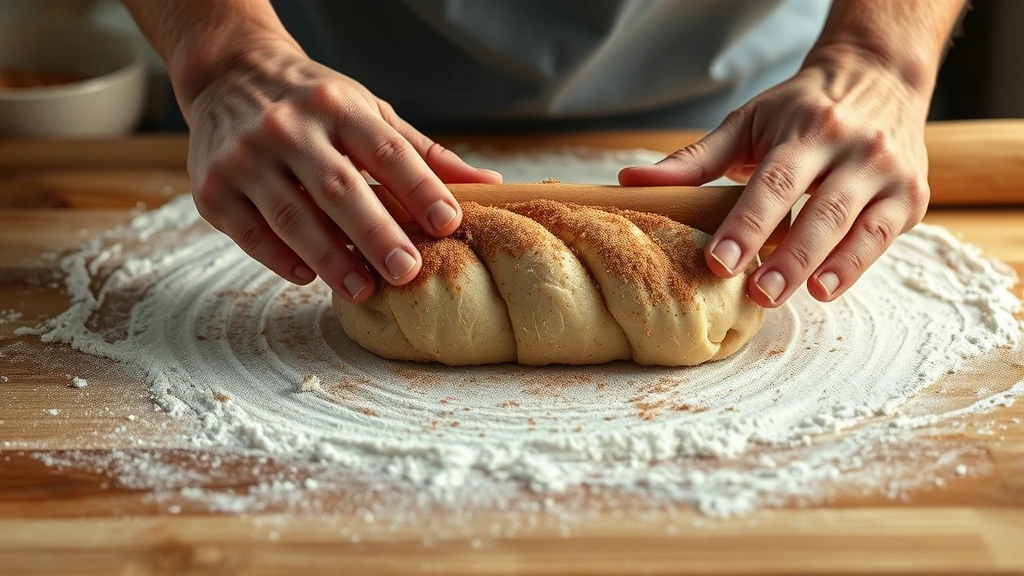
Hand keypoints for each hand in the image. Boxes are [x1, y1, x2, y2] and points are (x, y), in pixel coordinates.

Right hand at [186, 42, 501, 302]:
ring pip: (292, 217)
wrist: (229, 75)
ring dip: (330, 258)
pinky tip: (308, 276)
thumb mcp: (370, 112)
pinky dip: (280, 258)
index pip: (387, 150)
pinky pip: (250, 233)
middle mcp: (288, 128)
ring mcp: (245, 159)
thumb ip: (424, 154)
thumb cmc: (315, 102)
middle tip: (407, 271)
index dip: (420, 188)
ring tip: (364, 289)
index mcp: (337, 107)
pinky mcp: (212, 189)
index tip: (449, 222)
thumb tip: (490, 185)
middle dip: (375, 234)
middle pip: (339, 188)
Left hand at [619, 47, 930, 307]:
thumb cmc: (801, 108)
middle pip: (818, 209)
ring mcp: (887, 173)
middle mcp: (852, 149)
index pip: (773, 183)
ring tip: (791, 296)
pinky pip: (883, 237)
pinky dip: (857, 265)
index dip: (746, 225)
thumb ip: (694, 159)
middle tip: (757, 293)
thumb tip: (629, 181)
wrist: (880, 78)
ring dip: (824, 266)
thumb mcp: (747, 122)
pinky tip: (827, 288)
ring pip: (856, 227)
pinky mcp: (910, 197)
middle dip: (787, 255)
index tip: (718, 262)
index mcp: (806, 130)